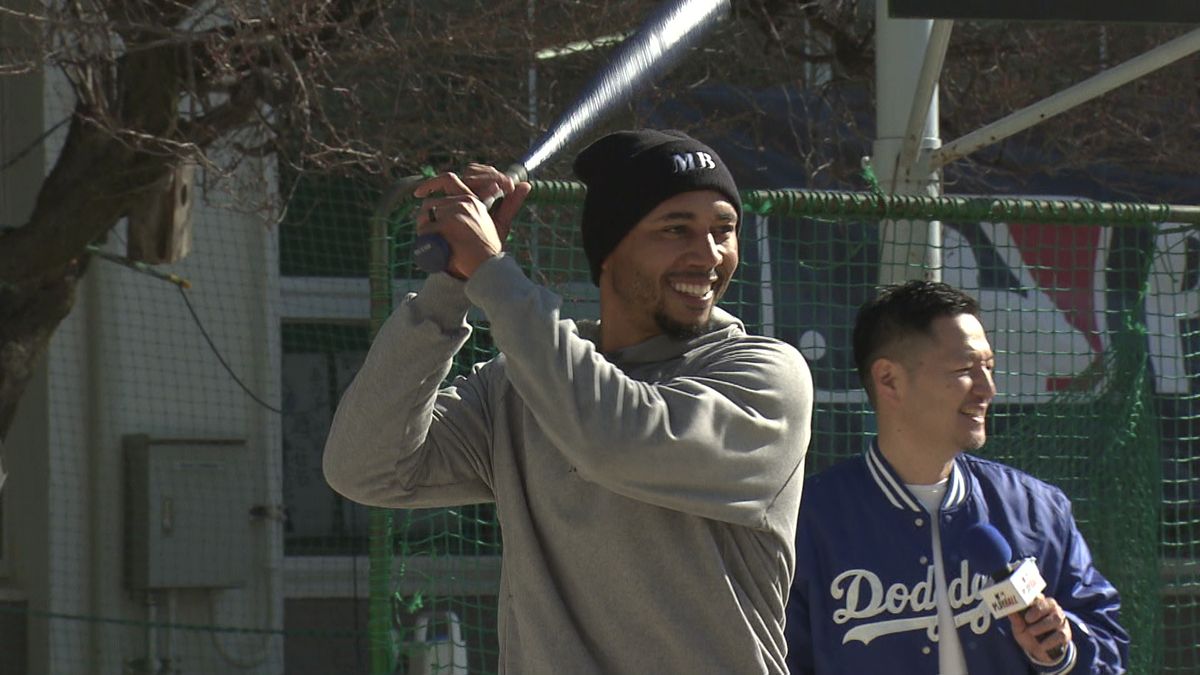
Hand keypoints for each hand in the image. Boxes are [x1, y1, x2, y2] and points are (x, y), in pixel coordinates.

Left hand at [414, 164, 530, 278]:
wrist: (489, 269)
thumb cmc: (491, 251)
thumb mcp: (500, 225)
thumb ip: (510, 205)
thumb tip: (526, 184)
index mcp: (473, 200)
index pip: (448, 179)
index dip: (431, 183)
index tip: (418, 193)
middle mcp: (465, 202)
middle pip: (431, 202)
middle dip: (423, 217)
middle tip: (424, 232)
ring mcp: (456, 212)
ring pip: (426, 214)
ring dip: (422, 227)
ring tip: (428, 240)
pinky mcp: (449, 224)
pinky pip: (426, 228)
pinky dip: (424, 237)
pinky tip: (428, 244)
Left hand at [1009, 594, 1071, 663]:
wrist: (1038, 651)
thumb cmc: (1028, 633)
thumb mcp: (1019, 627)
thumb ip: (1016, 619)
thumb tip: (1009, 610)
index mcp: (1041, 604)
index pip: (1040, 598)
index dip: (1034, 601)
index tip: (1025, 608)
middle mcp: (1054, 610)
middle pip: (1051, 605)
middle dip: (1038, 611)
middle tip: (1027, 620)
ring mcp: (1061, 622)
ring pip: (1056, 619)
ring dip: (1042, 626)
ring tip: (1032, 632)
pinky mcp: (1065, 634)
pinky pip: (1061, 634)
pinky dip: (1049, 640)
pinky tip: (1041, 644)